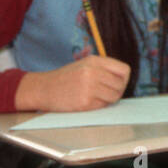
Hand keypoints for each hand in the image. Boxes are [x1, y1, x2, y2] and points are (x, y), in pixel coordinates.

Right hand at [15, 55, 130, 111]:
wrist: (43, 88)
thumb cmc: (66, 78)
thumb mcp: (84, 65)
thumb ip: (103, 69)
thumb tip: (123, 80)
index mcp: (94, 61)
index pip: (124, 70)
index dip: (123, 79)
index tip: (116, 84)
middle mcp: (93, 71)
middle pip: (121, 85)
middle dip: (116, 91)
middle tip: (106, 94)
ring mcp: (89, 87)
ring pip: (114, 97)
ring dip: (108, 100)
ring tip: (96, 98)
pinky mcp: (85, 102)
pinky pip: (102, 106)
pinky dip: (98, 106)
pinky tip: (86, 101)